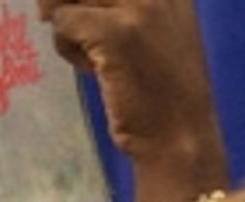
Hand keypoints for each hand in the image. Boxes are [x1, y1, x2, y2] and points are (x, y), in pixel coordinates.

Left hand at [40, 2, 225, 182]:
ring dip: (66, 18)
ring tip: (85, 49)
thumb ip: (126, 4)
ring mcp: (138, 7)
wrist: (182, 144)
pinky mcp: (114, 33)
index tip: (81, 8)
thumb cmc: (166, 94)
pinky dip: (66, 46)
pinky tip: (89, 69)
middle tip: (64, 21)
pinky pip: (63, 20)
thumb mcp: (157, 30)